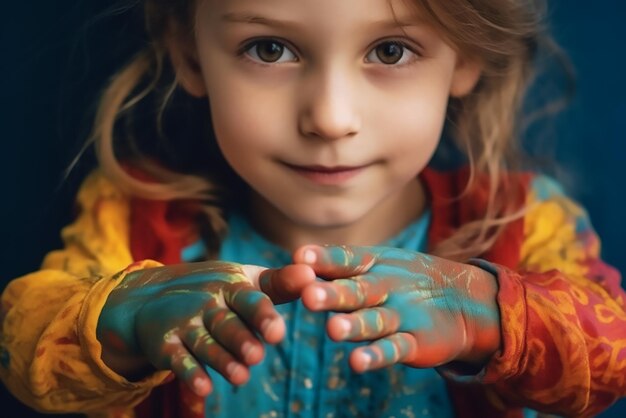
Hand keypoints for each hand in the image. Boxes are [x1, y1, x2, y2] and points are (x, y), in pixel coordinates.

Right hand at [97, 261, 314, 395]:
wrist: (151, 296)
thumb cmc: (216, 291)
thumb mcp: (244, 282)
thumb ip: (279, 283)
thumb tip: (312, 273)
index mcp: (231, 286)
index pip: (249, 299)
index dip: (262, 315)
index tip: (278, 332)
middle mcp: (207, 303)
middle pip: (227, 324)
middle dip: (241, 339)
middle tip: (258, 354)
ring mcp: (185, 323)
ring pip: (206, 344)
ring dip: (222, 360)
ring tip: (241, 377)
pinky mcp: (165, 345)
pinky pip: (178, 361)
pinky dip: (190, 374)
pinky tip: (204, 389)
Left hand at [294, 245, 500, 372]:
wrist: (460, 301)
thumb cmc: (402, 281)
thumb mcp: (376, 266)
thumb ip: (339, 265)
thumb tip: (296, 258)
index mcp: (371, 266)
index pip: (344, 260)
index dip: (323, 259)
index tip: (299, 257)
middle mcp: (384, 288)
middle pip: (356, 292)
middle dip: (332, 294)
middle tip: (308, 296)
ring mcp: (400, 315)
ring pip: (373, 321)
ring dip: (353, 326)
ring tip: (333, 331)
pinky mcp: (415, 343)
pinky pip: (394, 349)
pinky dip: (376, 356)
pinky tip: (357, 363)